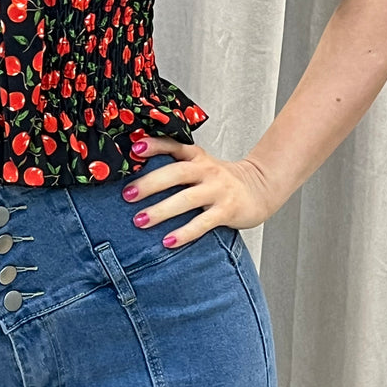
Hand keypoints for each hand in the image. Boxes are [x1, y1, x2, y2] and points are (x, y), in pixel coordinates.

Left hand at [124, 135, 277, 247]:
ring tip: (140, 220)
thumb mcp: (200, 164)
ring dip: (161, 210)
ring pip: (187, 199)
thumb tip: (135, 170)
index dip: (155, 145)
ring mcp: (218, 190)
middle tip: (128, 194)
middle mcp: (207, 170)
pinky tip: (168, 241)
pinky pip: (203, 223)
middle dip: (150, 183)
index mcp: (197, 156)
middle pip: (176, 173)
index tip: (135, 149)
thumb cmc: (218, 179)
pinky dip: (184, 233)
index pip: (175, 146)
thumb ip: (175, 164)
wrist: (259, 189)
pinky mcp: (227, 211)